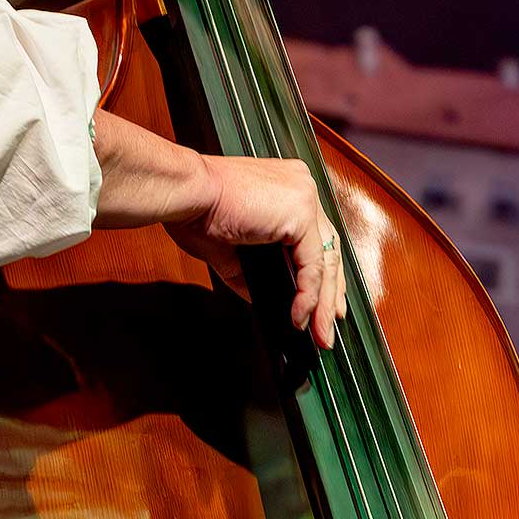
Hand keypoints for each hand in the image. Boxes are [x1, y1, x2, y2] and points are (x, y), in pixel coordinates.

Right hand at [165, 155, 347, 349]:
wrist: (187, 194)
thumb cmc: (197, 210)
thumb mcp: (232, 249)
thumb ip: (255, 270)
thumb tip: (265, 296)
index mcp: (287, 185)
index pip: (317, 234)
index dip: (324, 272)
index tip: (325, 301)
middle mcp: (301, 185)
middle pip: (328, 248)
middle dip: (331, 293)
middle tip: (328, 324)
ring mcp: (304, 197)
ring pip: (325, 260)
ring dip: (323, 303)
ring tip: (319, 333)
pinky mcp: (301, 214)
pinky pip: (312, 266)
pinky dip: (308, 296)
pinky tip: (299, 316)